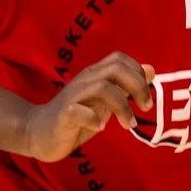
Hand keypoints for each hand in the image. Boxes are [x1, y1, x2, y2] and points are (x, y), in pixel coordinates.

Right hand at [15, 51, 151, 161]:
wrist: (39, 132)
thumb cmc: (77, 117)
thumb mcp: (106, 100)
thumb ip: (126, 86)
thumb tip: (151, 70)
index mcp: (95, 75)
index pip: (119, 59)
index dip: (138, 72)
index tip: (145, 95)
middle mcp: (85, 80)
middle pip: (115, 68)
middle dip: (138, 86)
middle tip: (145, 108)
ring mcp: (73, 96)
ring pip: (102, 87)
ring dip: (122, 106)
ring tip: (128, 124)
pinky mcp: (64, 115)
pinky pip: (79, 111)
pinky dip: (94, 119)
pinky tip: (100, 128)